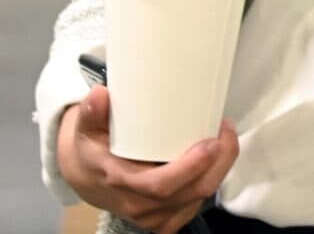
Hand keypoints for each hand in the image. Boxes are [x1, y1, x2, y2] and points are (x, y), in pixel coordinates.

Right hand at [57, 85, 238, 233]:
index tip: (211, 142)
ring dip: (219, 168)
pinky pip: (195, 204)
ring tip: (225, 137)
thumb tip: (99, 95)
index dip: (190, 167)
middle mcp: (139, 204)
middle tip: (226, 131)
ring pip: (197, 199)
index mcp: (121, 182)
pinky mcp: (165, 218)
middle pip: (190, 192)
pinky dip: (211, 180)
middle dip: (217, 163)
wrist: (88, 176)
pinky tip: (218, 158)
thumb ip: (92, 112)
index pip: (159, 185)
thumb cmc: (94, 148)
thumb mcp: (87, 128)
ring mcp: (153, 215)